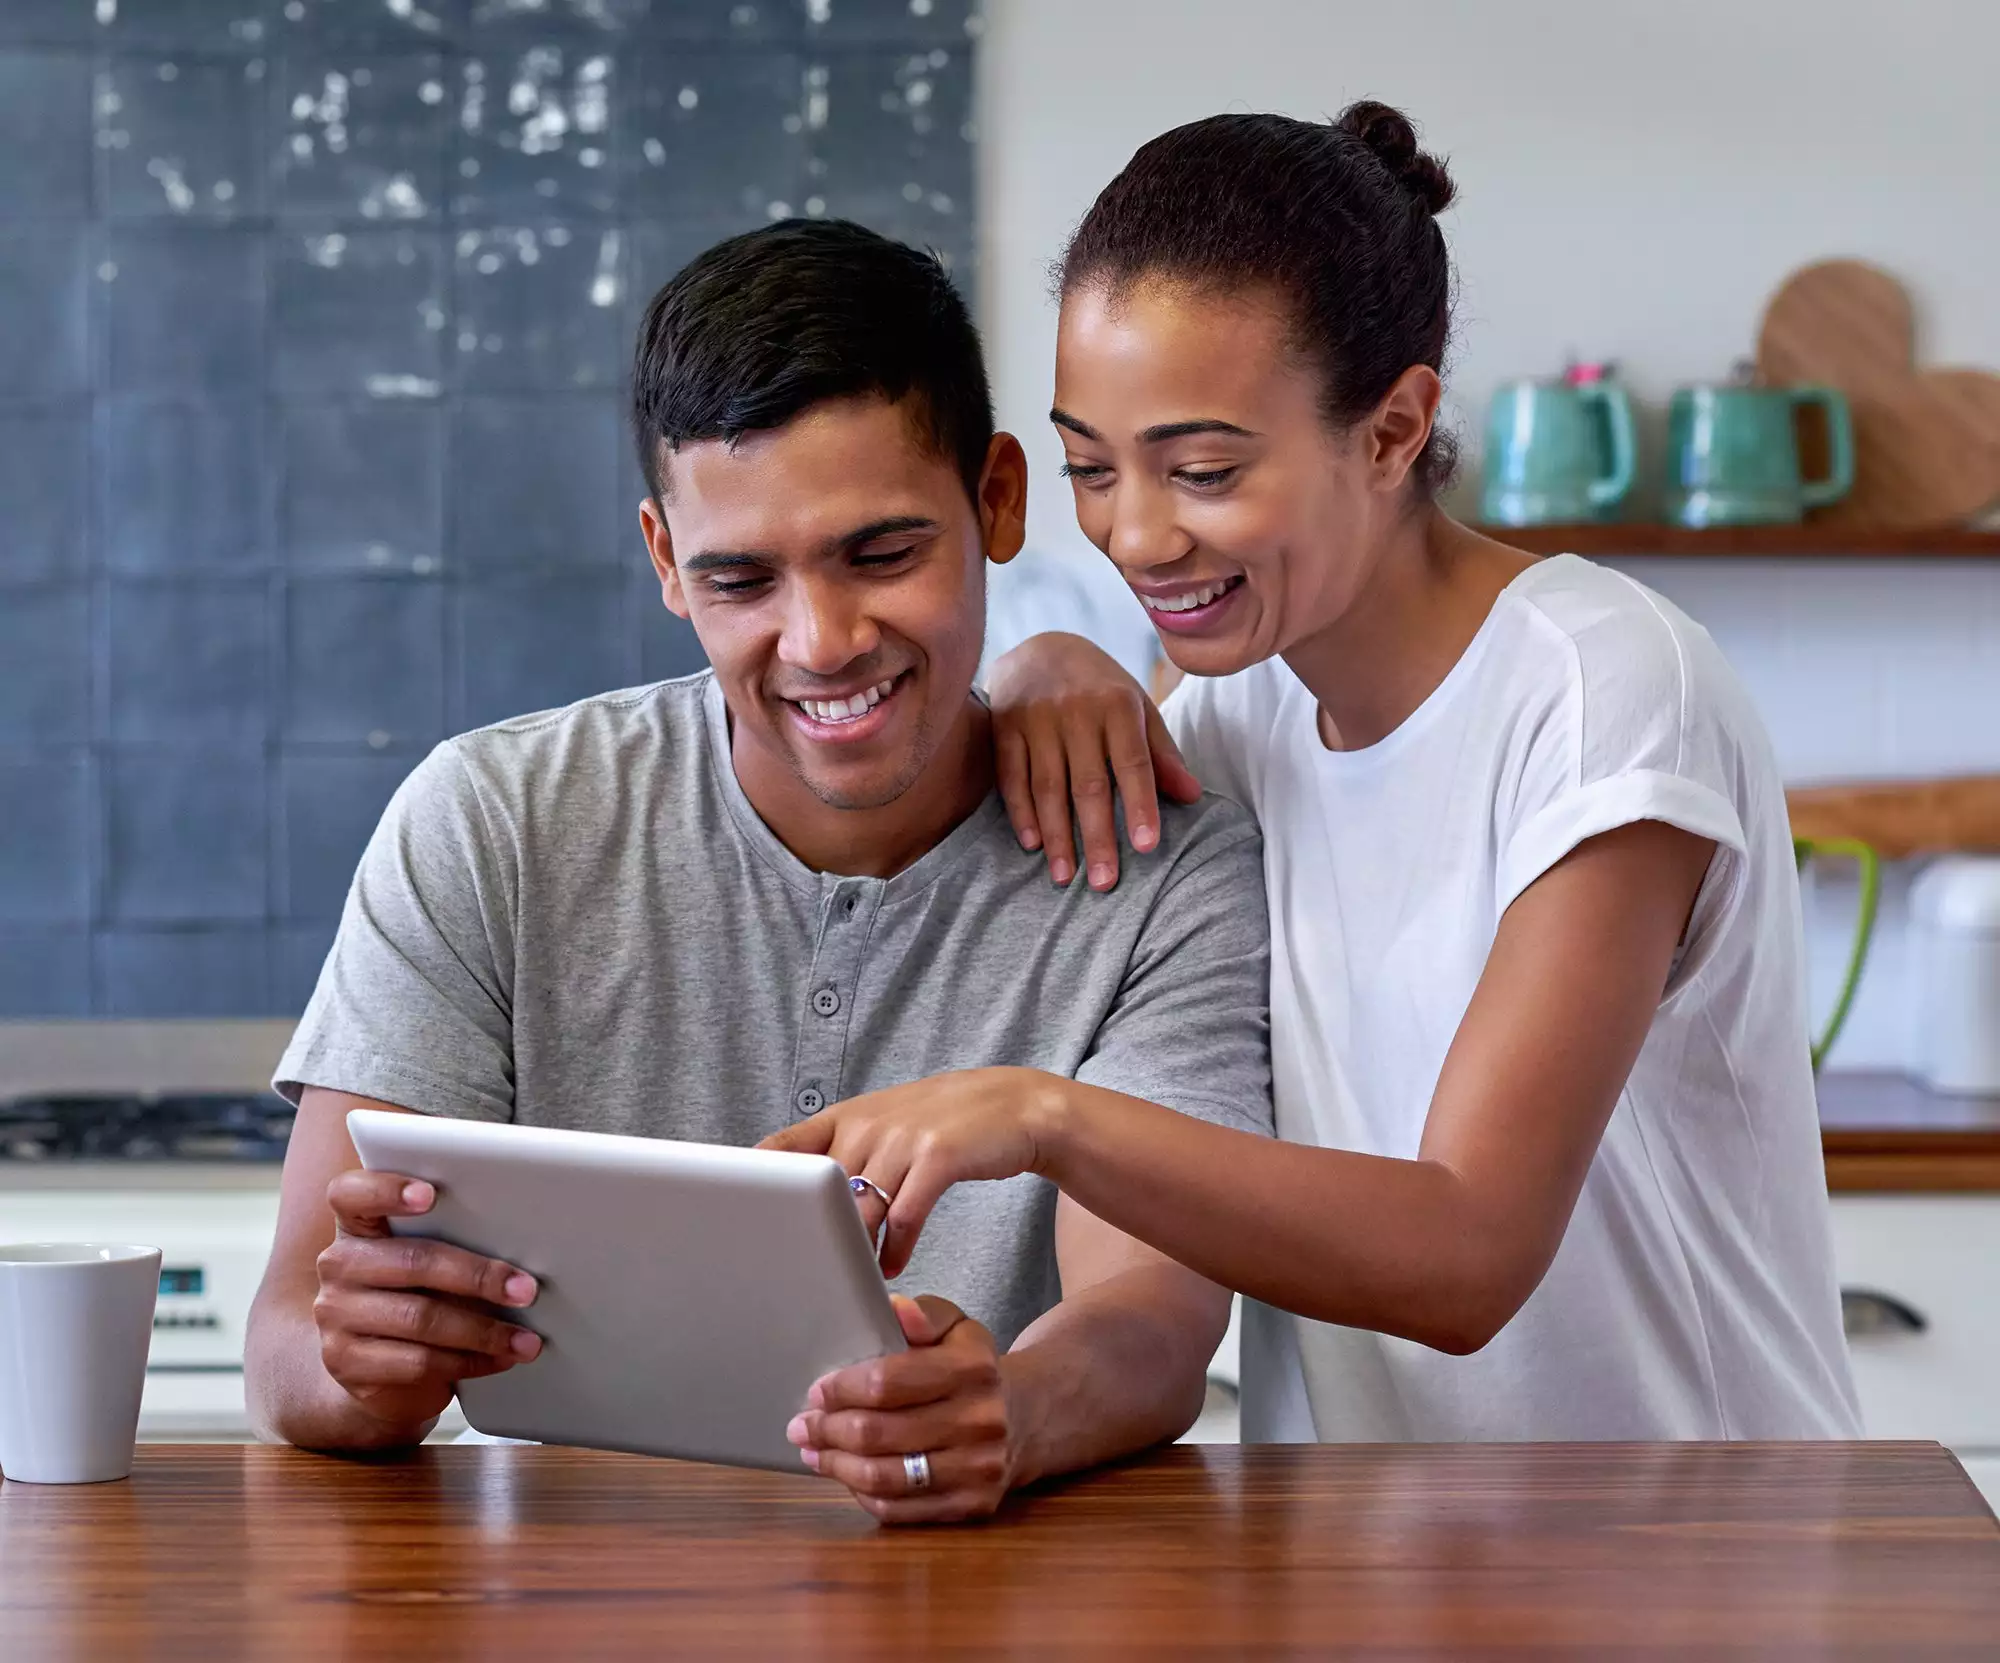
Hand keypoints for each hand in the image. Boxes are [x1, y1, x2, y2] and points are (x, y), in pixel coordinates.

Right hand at [313, 1169, 542, 1431]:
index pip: (352, 1194)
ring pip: (421, 1318)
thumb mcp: (427, 1263)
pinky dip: (469, 1361)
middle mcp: (339, 1266)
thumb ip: (454, 1238)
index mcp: (357, 1226)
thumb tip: (523, 1244)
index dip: (386, 1189)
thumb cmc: (417, 1297)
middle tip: (526, 1289)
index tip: (430, 1194)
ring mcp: (336, 1317)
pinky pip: (418, 1362)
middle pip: (412, 1261)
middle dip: (479, 1276)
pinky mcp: (347, 1364)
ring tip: (526, 1339)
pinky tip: (499, 1359)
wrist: (378, 1372)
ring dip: (484, 1330)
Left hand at [761, 1068, 1050, 1277]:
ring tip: (851, 1283)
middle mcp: (868, 1125)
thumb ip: (848, 1152)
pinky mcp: (938, 1158)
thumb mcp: (888, 1122)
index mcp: (848, 1116)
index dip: (759, 1185)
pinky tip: (891, 1267)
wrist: (1016, 1106)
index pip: (784, 1148)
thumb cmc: (945, 1121)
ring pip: (859, 1212)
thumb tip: (804, 1199)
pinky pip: (905, 1218)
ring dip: (854, 1254)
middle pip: (819, 1196)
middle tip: (805, 1277)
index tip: (743, 1223)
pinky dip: (895, 1250)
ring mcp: (903, 1139)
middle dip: (812, 1239)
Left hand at [787, 1295, 1016, 1523]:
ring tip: (815, 1452)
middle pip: (878, 1433)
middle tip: (802, 1425)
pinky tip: (848, 1476)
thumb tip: (895, 1309)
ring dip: (837, 1465)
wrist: (1027, 1417)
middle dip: (828, 1429)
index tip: (817, 1391)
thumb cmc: (973, 1369)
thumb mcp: (956, 1328)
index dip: (841, 1389)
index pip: (886, 1382)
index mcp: (972, 1368)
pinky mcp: (973, 1505)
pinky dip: (863, 1493)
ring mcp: (979, 1468)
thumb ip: (924, 1314)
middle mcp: (981, 1421)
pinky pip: (900, 1508)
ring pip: (885, 1476)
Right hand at [987, 633, 1200, 891]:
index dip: (1140, 805)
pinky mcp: (1003, 725)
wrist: (1039, 647)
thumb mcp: (1137, 708)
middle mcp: (1076, 710)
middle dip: (1097, 836)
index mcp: (1117, 705)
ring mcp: (1036, 718)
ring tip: (1066, 877)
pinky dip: (1021, 812)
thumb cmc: (1099, 688)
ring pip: (1048, 787)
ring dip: (1057, 835)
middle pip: (1088, 784)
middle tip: (1105, 883)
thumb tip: (1192, 796)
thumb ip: (1161, 753)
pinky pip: (1011, 776)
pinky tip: (1033, 844)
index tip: (1146, 846)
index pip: (1133, 763)